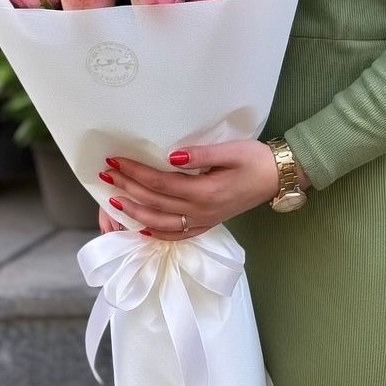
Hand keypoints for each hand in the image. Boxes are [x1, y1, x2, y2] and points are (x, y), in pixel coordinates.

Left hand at [98, 140, 282, 240]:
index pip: (159, 183)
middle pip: (155, 202)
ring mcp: (203, 221)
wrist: (279, 177)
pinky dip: (156, 233)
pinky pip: (176, 234)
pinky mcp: (208, 223)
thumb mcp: (232, 150)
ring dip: (135, 211)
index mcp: (204, 192)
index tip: (116, 160)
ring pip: (160, 222)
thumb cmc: (256, 159)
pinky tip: (142, 227)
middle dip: (128, 187)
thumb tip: (171, 156)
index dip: (135, 172)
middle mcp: (200, 211)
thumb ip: (201, 154)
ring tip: (115, 199)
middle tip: (106, 174)